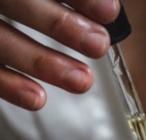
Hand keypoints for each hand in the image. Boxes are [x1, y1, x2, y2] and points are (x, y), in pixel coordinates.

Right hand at [0, 0, 119, 109]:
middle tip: (99, 44)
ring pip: (0, 40)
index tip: (109, 11)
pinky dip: (8, 85)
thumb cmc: (18, 2)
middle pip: (16, 2)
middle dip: (58, 23)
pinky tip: (38, 99)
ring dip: (41, 62)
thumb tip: (106, 7)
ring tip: (82, 80)